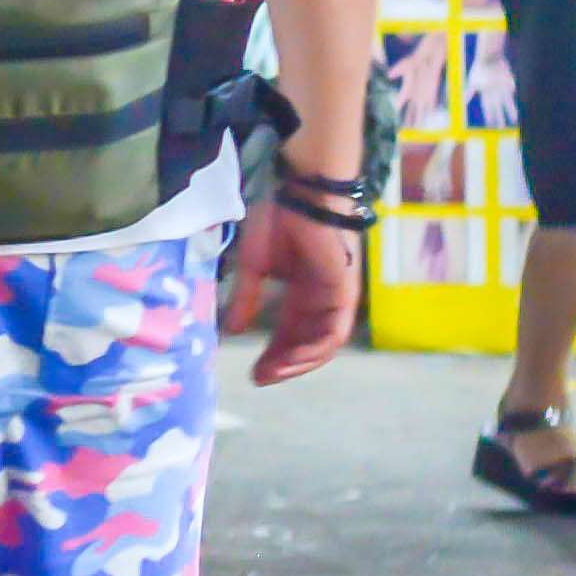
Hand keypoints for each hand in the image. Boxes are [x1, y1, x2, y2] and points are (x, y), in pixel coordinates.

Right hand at [224, 190, 360, 385]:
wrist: (302, 196)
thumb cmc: (278, 221)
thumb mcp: (253, 266)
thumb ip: (245, 297)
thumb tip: (231, 330)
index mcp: (301, 293)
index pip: (289, 332)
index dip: (271, 352)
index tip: (251, 370)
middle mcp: (320, 301)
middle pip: (306, 344)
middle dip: (283, 364)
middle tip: (259, 378)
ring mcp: (335, 300)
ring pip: (322, 345)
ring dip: (298, 363)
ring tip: (272, 373)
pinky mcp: (344, 295)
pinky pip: (333, 334)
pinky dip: (313, 350)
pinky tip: (291, 358)